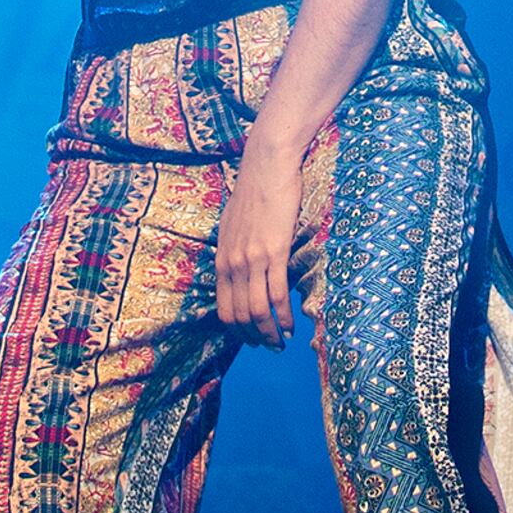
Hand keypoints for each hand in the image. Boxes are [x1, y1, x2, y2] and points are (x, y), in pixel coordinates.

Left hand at [215, 140, 305, 348]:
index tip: (252, 339)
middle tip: (270, 347)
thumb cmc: (254, 192)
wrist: (266, 165)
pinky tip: (291, 325)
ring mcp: (252, 259)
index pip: (224, 308)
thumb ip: (235, 251)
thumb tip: (242, 269)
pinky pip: (277, 294)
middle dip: (254, 338)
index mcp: (222, 259)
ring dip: (270, 333)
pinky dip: (283, 316)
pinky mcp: (275, 251)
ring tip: (281, 342)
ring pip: (257, 310)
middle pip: (239, 316)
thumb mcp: (233, 225)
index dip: (238, 330)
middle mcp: (232, 263)